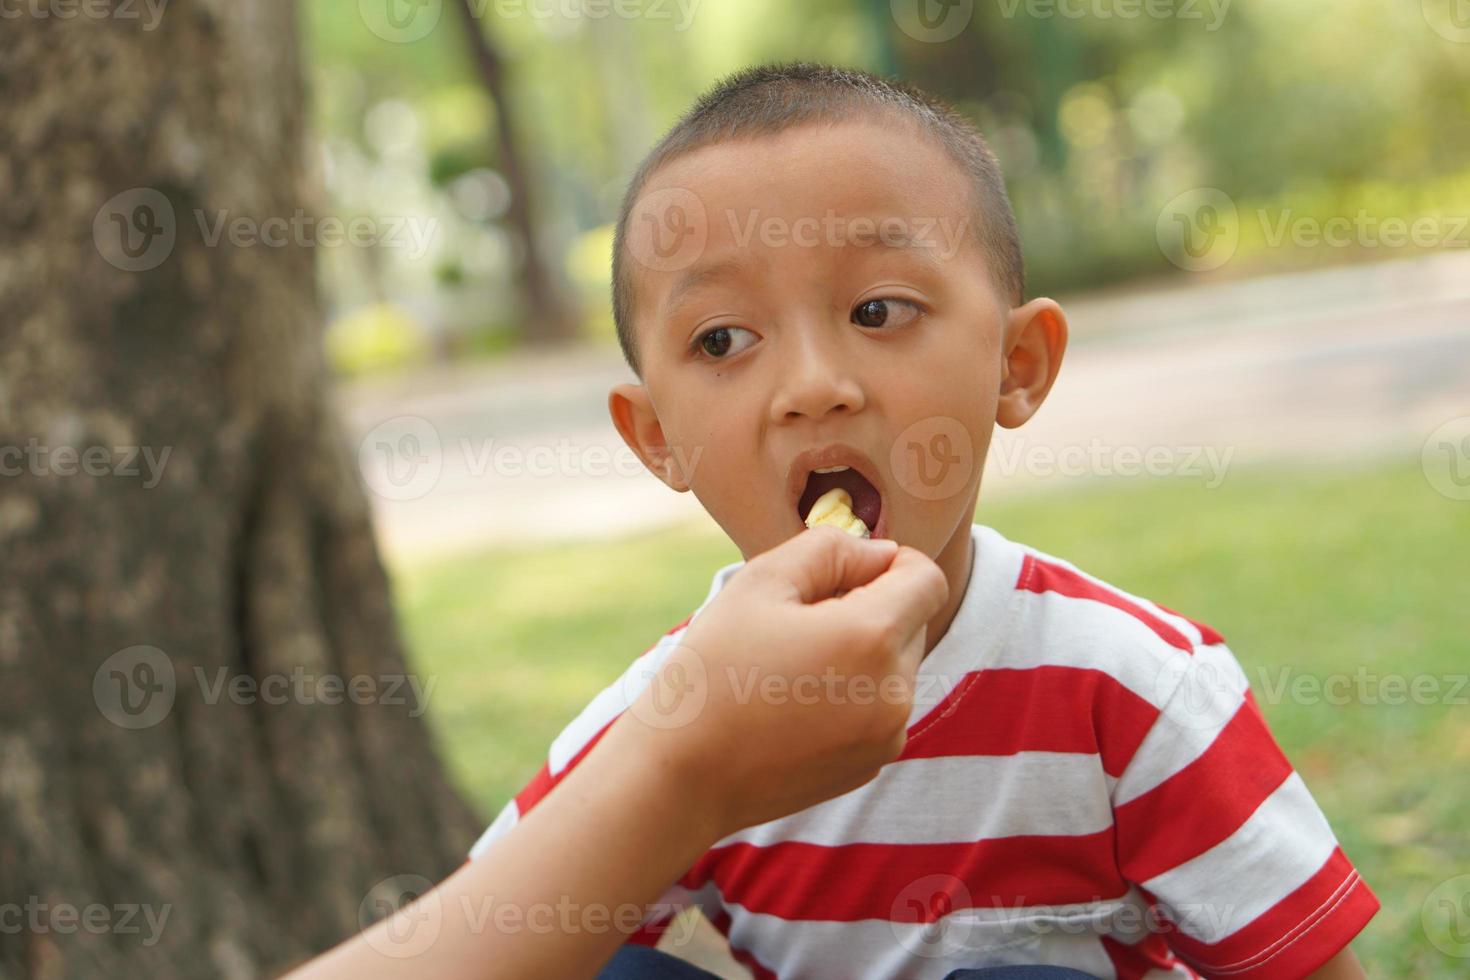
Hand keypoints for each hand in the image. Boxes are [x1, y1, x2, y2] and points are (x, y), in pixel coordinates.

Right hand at [615, 525, 949, 839]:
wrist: (682, 774)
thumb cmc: (712, 668)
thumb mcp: (761, 580)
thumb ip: (832, 548)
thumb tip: (879, 555)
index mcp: (873, 639)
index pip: (927, 577)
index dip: (891, 561)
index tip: (842, 572)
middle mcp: (896, 693)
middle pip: (914, 620)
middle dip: (871, 607)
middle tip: (798, 621)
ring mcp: (888, 736)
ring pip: (898, 665)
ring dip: (863, 652)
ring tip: (792, 665)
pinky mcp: (871, 764)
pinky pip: (881, 707)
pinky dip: (853, 693)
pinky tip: (794, 703)